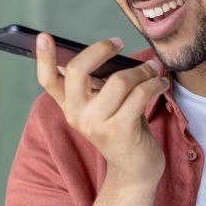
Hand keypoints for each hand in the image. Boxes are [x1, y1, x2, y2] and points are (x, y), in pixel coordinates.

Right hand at [36, 33, 168, 186]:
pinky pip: (140, 94)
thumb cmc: (123, 127)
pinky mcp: (121, 130)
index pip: (48, 80)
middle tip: (119, 42)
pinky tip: (161, 83)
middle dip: (101, 49)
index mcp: (70, 106)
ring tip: (153, 69)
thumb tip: (108, 50)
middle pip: (78, 70)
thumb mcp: (105, 106)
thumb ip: (98, 84)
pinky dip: (155, 84)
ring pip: (119, 80)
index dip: (44, 58)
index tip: (44, 37)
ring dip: (142, 70)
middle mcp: (77, 115)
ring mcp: (97, 124)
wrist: (135, 169)